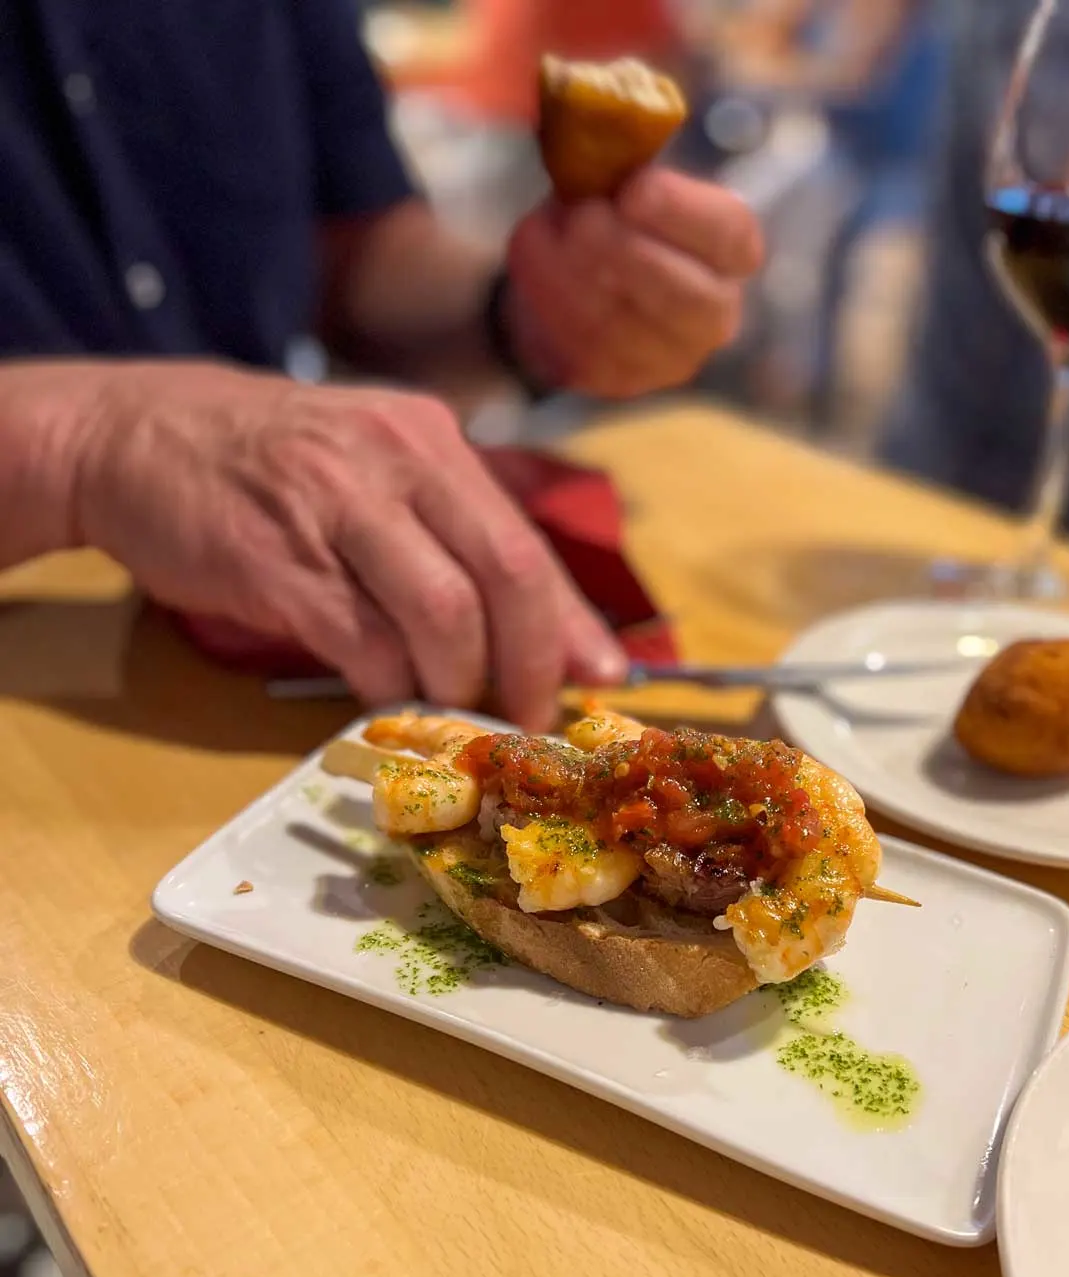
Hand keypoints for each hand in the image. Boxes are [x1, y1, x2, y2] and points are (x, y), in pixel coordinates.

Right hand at [70, 362, 624, 726]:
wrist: (133, 434)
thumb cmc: (269, 466)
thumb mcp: (370, 468)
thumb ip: (446, 536)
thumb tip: (530, 631)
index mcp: (430, 439)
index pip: (527, 542)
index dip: (574, 623)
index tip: (606, 680)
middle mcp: (393, 461)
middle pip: (505, 576)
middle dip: (530, 665)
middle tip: (526, 720)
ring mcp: (335, 508)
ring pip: (443, 615)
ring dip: (459, 683)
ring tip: (451, 713)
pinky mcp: (278, 563)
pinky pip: (362, 644)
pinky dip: (388, 687)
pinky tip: (386, 701)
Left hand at [504, 169, 763, 398]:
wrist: (565, 284)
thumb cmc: (604, 217)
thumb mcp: (615, 180)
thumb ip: (618, 166)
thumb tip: (594, 144)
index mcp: (728, 251)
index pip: (730, 235)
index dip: (683, 213)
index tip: (634, 189)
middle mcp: (713, 313)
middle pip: (686, 296)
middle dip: (627, 254)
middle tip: (582, 221)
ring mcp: (671, 357)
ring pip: (628, 327)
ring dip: (576, 277)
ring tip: (542, 235)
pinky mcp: (624, 381)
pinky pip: (587, 349)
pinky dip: (552, 304)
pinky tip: (535, 267)